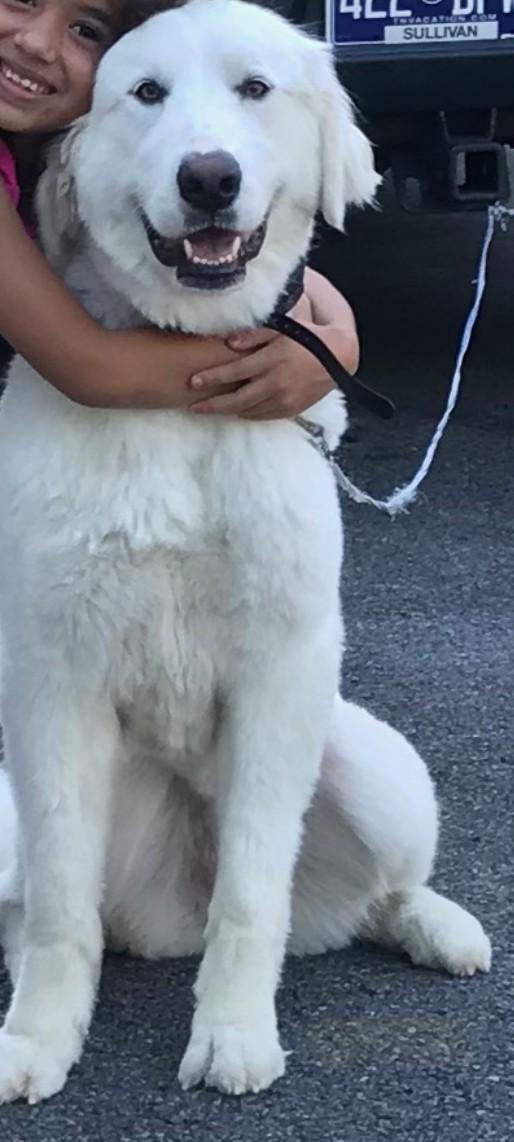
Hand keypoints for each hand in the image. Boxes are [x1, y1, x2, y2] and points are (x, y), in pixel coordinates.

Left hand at [187, 295, 357, 420]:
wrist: (340, 357)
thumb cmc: (308, 338)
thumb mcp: (282, 329)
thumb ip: (255, 335)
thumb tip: (228, 342)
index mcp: (272, 361)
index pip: (234, 372)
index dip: (211, 378)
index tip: (192, 381)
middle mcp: (276, 384)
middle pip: (236, 400)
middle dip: (212, 404)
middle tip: (192, 407)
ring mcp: (284, 400)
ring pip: (248, 411)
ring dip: (227, 411)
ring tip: (210, 409)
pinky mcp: (291, 410)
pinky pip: (263, 416)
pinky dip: (247, 414)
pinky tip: (236, 411)